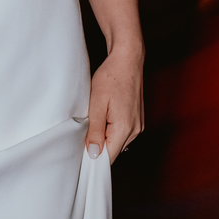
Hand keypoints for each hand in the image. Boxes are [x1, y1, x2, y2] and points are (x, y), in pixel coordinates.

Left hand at [86, 47, 143, 162]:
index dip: (92, 159)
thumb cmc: (111, 77)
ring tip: (94, 120)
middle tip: (82, 135)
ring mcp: (138, 126)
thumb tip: (93, 154)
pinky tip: (103, 117)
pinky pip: (122, 134)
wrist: (127, 60)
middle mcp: (135, 130)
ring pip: (117, 143)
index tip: (79, 155)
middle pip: (113, 151)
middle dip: (97, 148)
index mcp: (125, 128)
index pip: (108, 157)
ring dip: (104, 138)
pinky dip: (111, 131)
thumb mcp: (96, 104)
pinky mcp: (137, 120)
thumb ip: (94, 131)